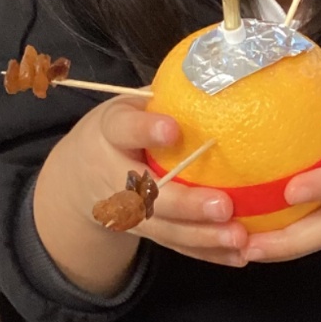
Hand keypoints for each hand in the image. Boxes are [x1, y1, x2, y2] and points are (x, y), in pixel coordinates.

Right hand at [36, 96, 249, 272]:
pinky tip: (239, 255)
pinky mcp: (146, 232)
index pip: (123, 129)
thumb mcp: (128, 105)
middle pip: (147, 195)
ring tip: (240, 238)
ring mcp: (128, 211)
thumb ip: (167, 95)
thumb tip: (226, 66)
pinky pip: (178, 245)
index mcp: (109, 133)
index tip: (171, 129)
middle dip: (186, 204)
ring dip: (203, 237)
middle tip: (223, 205)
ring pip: (165, 229)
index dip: (146, 130)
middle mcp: (113, 176)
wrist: (80, 179)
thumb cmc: (121, 130)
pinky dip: (208, 253)